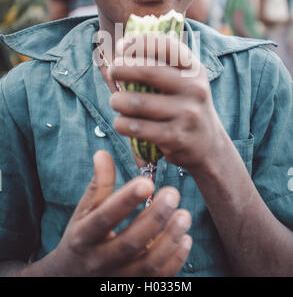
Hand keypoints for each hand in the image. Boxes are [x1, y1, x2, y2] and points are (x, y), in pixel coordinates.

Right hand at [50, 150, 191, 276]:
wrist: (69, 278)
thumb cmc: (81, 237)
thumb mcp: (84, 211)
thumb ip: (98, 184)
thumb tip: (103, 152)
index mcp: (83, 236)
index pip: (104, 218)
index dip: (125, 200)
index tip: (147, 181)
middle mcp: (98, 260)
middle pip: (130, 243)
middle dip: (155, 218)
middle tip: (174, 194)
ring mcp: (117, 278)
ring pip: (147, 264)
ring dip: (170, 240)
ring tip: (185, 216)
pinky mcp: (132, 288)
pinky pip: (158, 279)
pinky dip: (175, 261)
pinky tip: (185, 239)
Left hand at [109, 33, 228, 172]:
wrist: (208, 144)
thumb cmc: (184, 105)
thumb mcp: (184, 81)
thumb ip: (161, 65)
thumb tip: (120, 48)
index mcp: (194, 70)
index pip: (166, 46)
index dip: (139, 42)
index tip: (121, 46)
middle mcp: (194, 89)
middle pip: (148, 72)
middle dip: (121, 69)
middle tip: (112, 72)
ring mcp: (186, 114)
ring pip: (137, 103)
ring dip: (117, 101)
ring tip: (116, 102)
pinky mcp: (175, 137)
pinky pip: (137, 127)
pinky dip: (121, 124)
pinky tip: (121, 123)